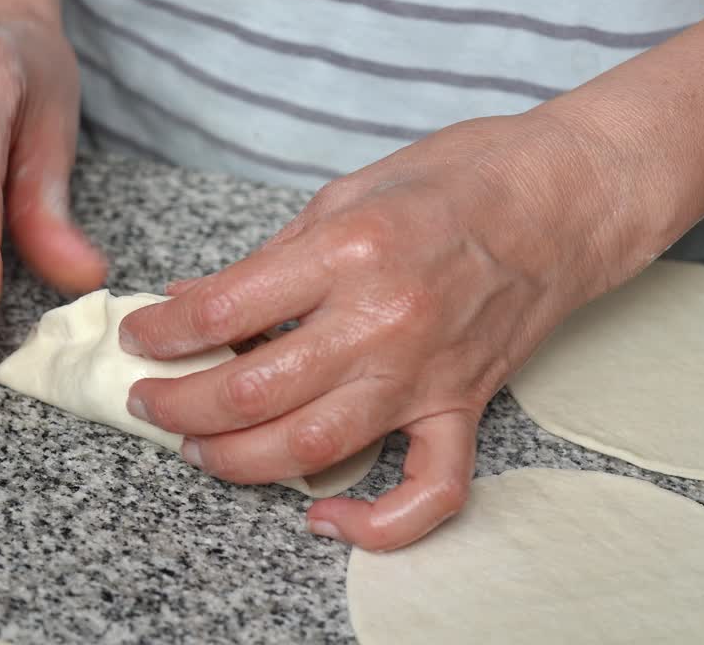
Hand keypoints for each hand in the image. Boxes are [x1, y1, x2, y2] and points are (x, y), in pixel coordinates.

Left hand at [118, 113, 614, 550]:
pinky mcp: (464, 407)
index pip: (223, 311)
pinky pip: (427, 490)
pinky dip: (376, 524)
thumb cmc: (457, 179)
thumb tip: (195, 302)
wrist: (564, 197)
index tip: (139, 337)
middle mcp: (384, 322)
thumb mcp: (343, 193)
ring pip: (311, 447)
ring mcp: (426, 374)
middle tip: (147, 400)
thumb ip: (266, 259)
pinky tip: (323, 520)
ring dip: (236, 459)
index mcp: (349, 251)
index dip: (162, 332)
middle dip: (179, 404)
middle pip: (253, 391)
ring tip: (196, 447)